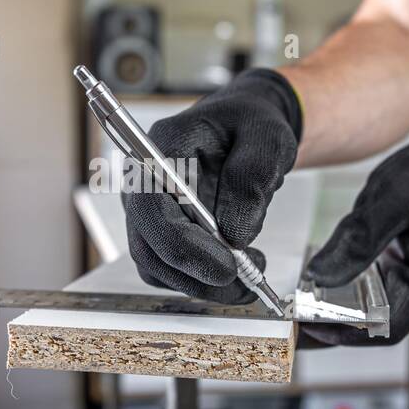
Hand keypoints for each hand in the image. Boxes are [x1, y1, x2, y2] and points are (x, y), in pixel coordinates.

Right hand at [123, 69, 301, 303]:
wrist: (244, 129)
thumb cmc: (249, 124)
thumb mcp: (266, 137)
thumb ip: (251, 179)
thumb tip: (236, 235)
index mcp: (159, 151)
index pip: (150, 208)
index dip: (182, 245)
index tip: (227, 266)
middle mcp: (142, 185)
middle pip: (148, 247)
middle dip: (197, 275)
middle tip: (247, 281)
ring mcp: (149, 213)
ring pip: (158, 268)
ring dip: (204, 283)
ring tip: (252, 271)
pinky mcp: (163, 233)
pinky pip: (172, 271)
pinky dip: (205, 281)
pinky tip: (240, 269)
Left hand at [302, 114, 408, 344]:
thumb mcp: (393, 196)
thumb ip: (357, 239)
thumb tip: (318, 276)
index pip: (387, 326)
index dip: (344, 333)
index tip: (306, 326)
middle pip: (376, 323)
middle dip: (333, 323)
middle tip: (291, 318)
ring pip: (373, 308)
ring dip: (337, 309)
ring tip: (299, 305)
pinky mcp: (408, 270)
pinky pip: (375, 289)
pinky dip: (348, 290)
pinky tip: (320, 286)